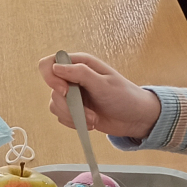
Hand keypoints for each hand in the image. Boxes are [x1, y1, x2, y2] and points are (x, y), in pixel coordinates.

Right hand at [37, 52, 161, 139]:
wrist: (136, 119)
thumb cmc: (125, 96)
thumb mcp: (104, 84)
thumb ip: (80, 73)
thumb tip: (56, 67)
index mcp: (80, 63)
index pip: (50, 63)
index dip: (51, 77)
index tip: (64, 91)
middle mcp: (73, 77)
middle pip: (52, 89)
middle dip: (69, 105)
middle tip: (87, 113)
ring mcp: (73, 94)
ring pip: (55, 105)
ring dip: (73, 116)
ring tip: (93, 119)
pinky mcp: (74, 109)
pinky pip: (61, 117)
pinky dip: (74, 123)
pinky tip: (91, 122)